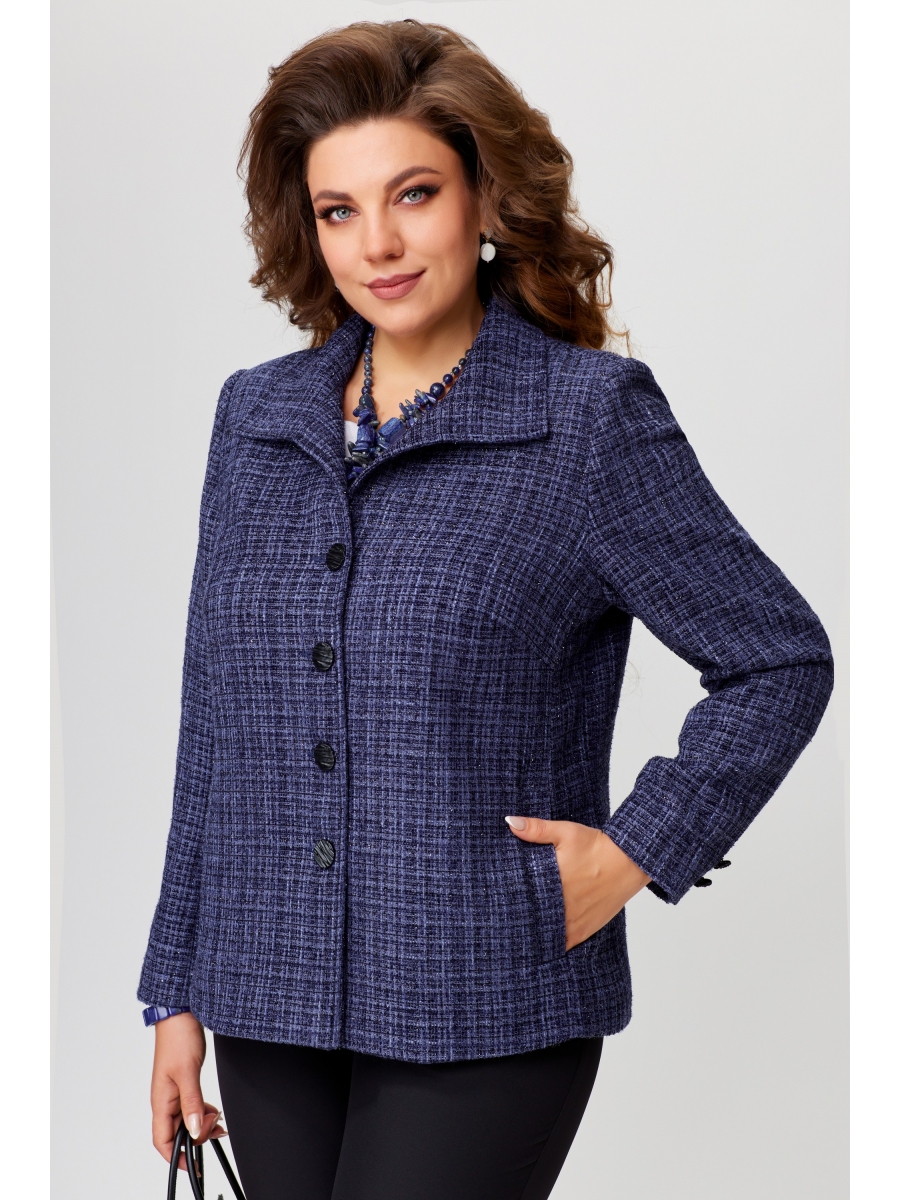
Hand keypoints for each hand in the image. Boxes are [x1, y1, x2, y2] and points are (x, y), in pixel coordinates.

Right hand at [151, 1012, 225, 1170]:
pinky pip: (191, 1107)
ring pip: (186, 1120)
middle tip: (215, 1128)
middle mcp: (165, 1099)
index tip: (192, 1164)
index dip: (175, 1157)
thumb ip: (191, 1102)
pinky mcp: (183, 1083)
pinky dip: (203, 1112)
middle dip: (196, 1138)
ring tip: (217, 1119)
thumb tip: (195, 1130)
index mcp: (160, 1100)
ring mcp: (174, 1092)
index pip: (162, 1140)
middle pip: (176, 1133)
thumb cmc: (178, 1038)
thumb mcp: (187, 1072)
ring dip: (201, 1124)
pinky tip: (213, 1109)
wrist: (181, 1013)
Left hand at [505, 817, 650, 949]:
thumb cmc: (597, 845)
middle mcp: (563, 908)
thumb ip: (537, 829)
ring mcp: (574, 922)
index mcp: (554, 885)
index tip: (495, 905)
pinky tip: (541, 944)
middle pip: (531, 921)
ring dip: (533, 935)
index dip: (507, 905)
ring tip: (517, 935)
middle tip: (500, 922)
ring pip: (546, 936)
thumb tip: (510, 822)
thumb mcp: (566, 832)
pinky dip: (552, 945)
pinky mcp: (586, 930)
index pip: (521, 901)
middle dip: (518, 920)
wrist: (631, 860)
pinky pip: (564, 944)